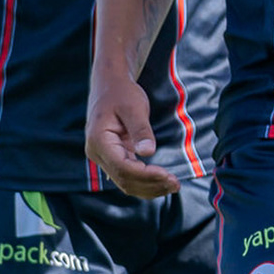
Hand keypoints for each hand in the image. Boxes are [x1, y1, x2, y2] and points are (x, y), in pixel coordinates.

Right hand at [86, 75, 179, 198]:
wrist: (110, 86)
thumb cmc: (122, 93)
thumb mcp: (133, 107)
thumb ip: (141, 130)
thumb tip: (148, 152)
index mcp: (99, 141)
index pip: (122, 167)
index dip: (145, 175)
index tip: (167, 175)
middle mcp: (97, 153)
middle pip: (123, 179)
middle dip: (150, 185)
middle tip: (176, 184)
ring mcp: (103, 157)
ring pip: (124, 182)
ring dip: (148, 187)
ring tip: (173, 186)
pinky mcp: (113, 156)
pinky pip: (127, 175)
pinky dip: (144, 181)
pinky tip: (161, 182)